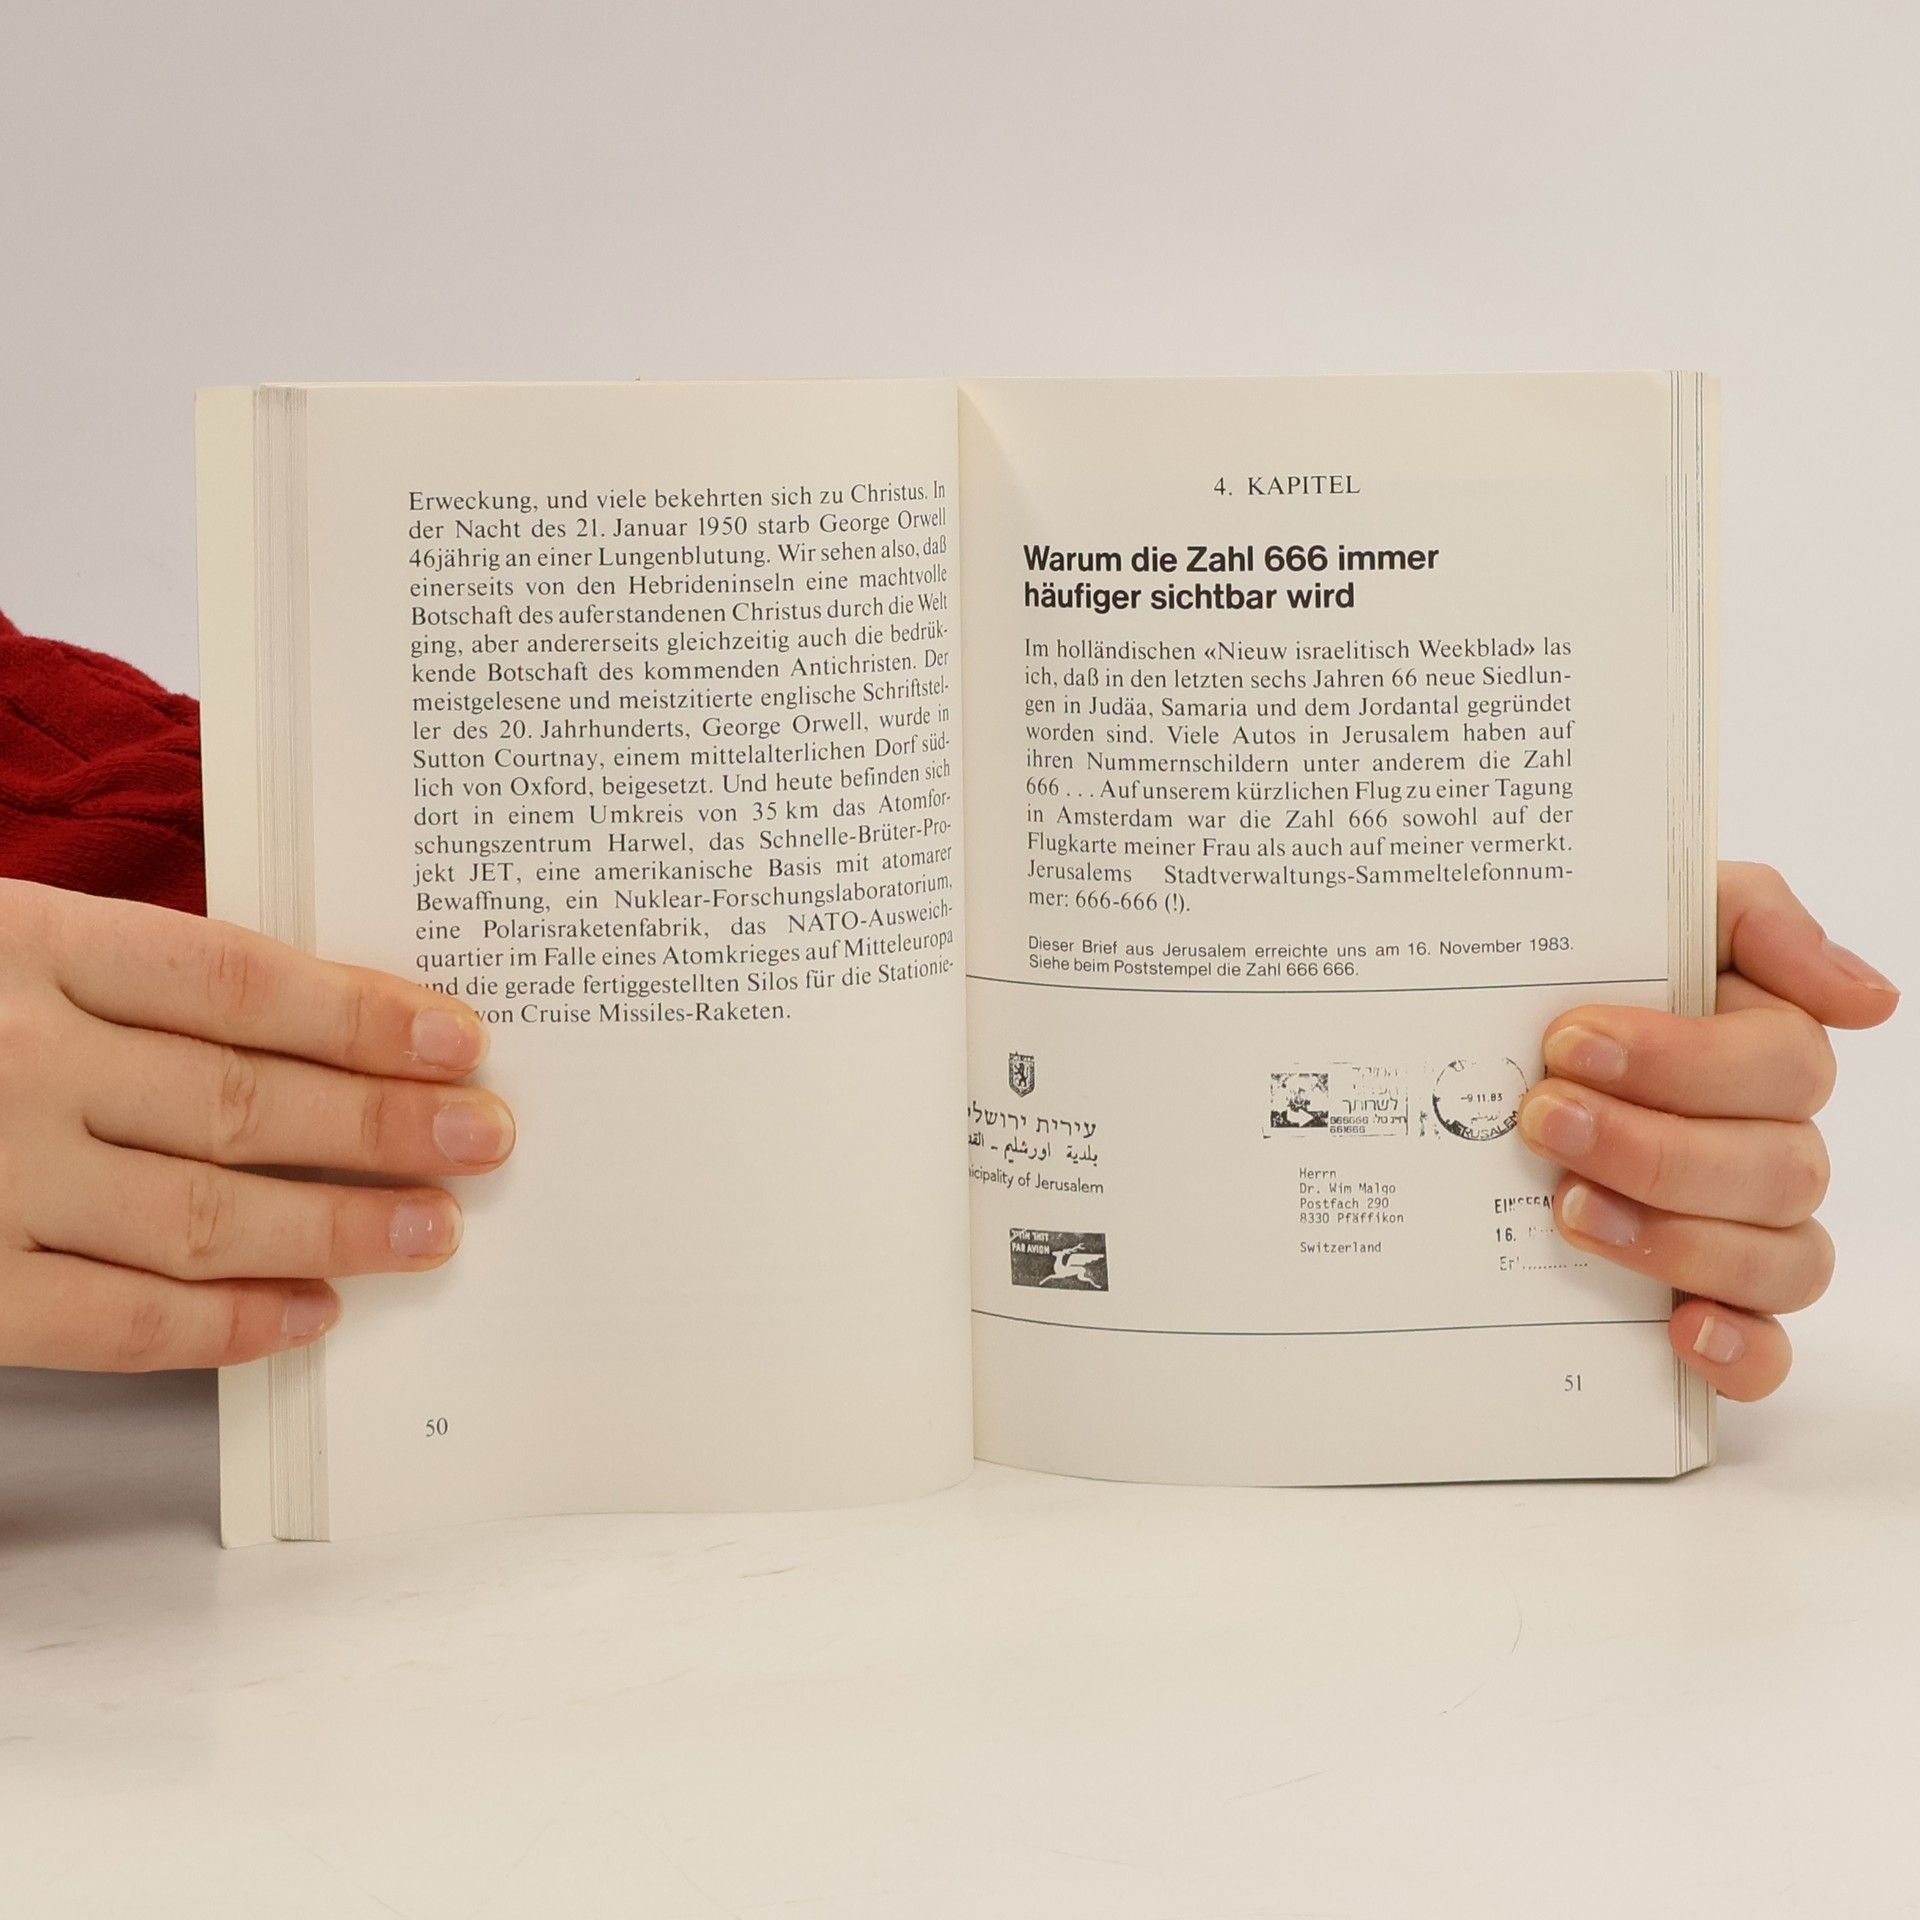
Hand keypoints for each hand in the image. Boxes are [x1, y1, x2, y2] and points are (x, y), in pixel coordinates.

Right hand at [0, 880, 512, 1370]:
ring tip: (434, 1229)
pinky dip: (229, 1326)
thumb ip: (121, 975)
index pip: (236, 980)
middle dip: (382, 1125)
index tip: (457, 1038)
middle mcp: (12, 1058)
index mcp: (23, 943)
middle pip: (243, 1099)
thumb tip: (311, 1021)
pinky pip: (119, 1322)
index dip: (361, 1014)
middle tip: (485, 1141)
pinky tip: (313, 1316)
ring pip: (203, 1214)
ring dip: (338, 1228)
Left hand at [1520, 863, 1897, 1399]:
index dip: (1684, 1060)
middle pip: (1775, 1168)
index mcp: (1763, 1051)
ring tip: (1568, 1210)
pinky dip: (1738, 1349)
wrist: (1481, 1038)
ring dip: (1676, 1239)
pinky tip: (1679, 1330)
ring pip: (1778, 1260)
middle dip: (1653, 1147)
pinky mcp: (1708, 1307)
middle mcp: (1769, 1147)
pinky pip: (1765, 1353)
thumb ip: (1754, 915)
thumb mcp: (1658, 907)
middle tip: (1544, 1120)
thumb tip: (1868, 998)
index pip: (1782, 1065)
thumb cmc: (1582, 971)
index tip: (1570, 1043)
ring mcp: (1745, 1233)